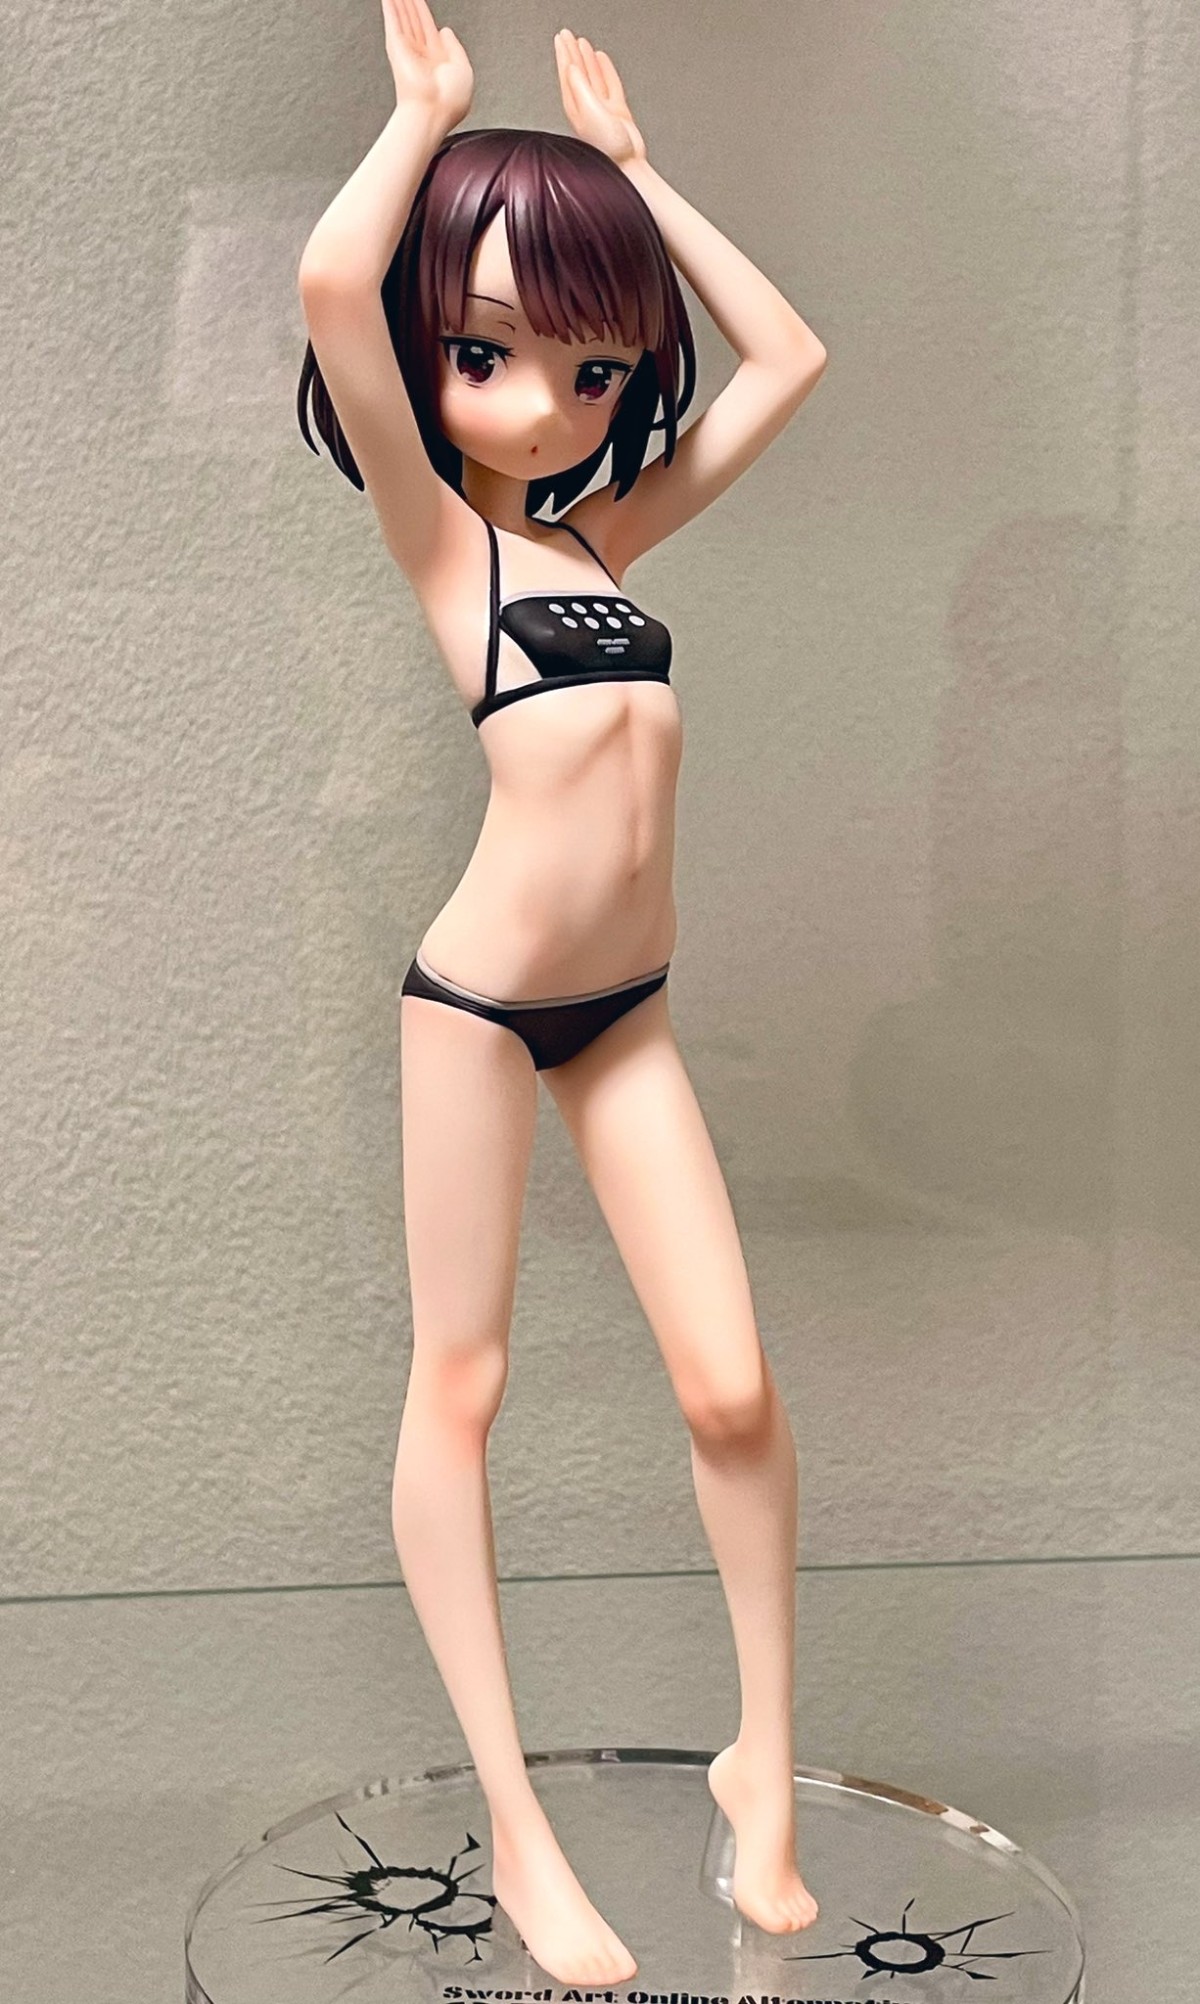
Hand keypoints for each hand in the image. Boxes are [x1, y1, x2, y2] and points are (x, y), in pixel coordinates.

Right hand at [382, 0, 472, 132]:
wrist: (432, 113)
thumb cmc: (449, 101)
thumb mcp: (463, 69)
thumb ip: (456, 47)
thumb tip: (445, 30)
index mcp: (437, 61)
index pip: (429, 29)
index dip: (424, 13)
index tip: (419, 2)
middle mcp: (420, 56)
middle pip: (415, 20)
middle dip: (411, 3)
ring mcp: (407, 51)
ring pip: (404, 17)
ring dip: (400, 1)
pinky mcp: (397, 48)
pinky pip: (394, 21)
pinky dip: (390, 8)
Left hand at [554, 30, 646, 165]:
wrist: (629, 166)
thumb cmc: (609, 148)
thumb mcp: (591, 113)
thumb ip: (581, 89)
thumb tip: (571, 68)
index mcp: (577, 108)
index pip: (568, 75)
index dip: (565, 55)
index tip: (561, 38)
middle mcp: (587, 108)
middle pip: (577, 74)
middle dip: (572, 53)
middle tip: (567, 34)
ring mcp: (603, 109)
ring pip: (593, 77)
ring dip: (586, 59)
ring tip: (582, 43)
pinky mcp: (617, 112)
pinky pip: (609, 85)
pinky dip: (605, 70)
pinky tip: (601, 60)